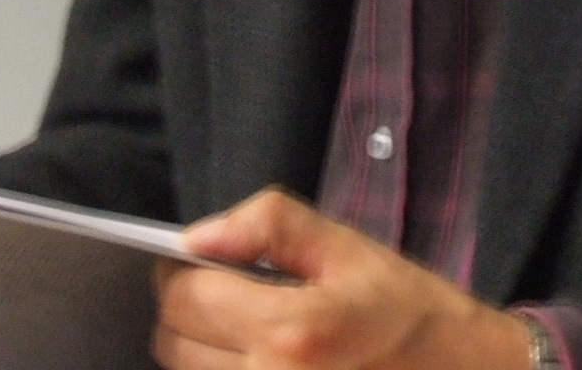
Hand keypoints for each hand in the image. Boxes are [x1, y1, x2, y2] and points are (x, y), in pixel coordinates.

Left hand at [153, 188, 529, 369]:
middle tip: (229, 291)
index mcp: (289, 333)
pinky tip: (259, 358)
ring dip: (203, 348)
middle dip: (190, 310)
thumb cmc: (407, 311)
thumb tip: (197, 236)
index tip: (203, 262)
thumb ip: (270, 225)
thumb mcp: (348, 249)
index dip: (181, 272)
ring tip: (248, 327)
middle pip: (174, 344)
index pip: (184, 299)